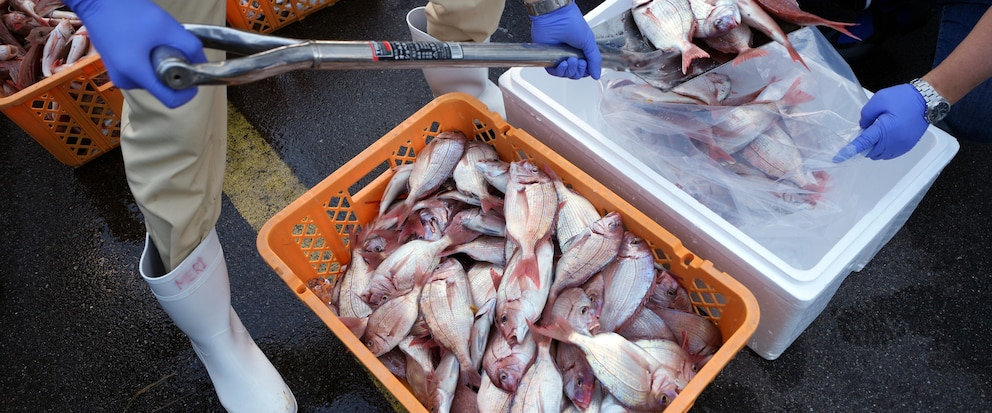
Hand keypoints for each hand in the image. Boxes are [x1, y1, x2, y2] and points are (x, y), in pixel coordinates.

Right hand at [64, 0, 206, 107]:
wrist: (98, 1)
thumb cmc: (128, 11)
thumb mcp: (167, 27)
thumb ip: (190, 47)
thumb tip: (202, 62)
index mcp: (135, 73)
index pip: (170, 101)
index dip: (187, 93)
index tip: (193, 78)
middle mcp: (125, 80)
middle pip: (162, 89)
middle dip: (173, 72)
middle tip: (170, 49)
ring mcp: (118, 76)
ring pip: (152, 81)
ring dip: (160, 66)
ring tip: (154, 43)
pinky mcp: (116, 70)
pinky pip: (141, 73)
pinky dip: (149, 63)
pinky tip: (145, 44)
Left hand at [529, 2, 601, 79]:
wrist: (556, 17)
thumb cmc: (572, 23)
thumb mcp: (589, 42)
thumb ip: (594, 60)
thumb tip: (597, 74)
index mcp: (580, 51)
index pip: (584, 69)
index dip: (585, 71)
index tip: (586, 64)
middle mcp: (570, 54)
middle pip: (575, 73)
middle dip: (578, 71)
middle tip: (578, 61)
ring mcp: (559, 56)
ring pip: (565, 74)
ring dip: (569, 70)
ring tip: (570, 60)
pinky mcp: (548, 57)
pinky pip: (553, 72)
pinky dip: (558, 71)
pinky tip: (562, 63)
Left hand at [833, 84, 928, 161]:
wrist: (926, 100)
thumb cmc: (903, 98)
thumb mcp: (879, 100)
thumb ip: (866, 115)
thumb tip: (863, 127)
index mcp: (883, 129)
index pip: (862, 143)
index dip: (849, 151)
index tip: (838, 157)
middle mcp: (893, 141)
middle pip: (870, 152)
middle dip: (864, 146)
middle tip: (867, 132)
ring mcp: (901, 146)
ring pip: (880, 155)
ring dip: (874, 148)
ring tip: (878, 133)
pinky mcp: (907, 146)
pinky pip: (890, 154)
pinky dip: (883, 150)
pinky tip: (885, 138)